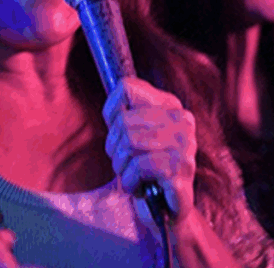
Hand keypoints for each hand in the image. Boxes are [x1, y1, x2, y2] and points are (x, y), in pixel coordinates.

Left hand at [103, 77, 197, 231]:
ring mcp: (185, 145)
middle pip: (124, 121)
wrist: (163, 209)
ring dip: (120, 165)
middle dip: (113, 146)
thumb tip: (114, 98)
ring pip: (130, 143)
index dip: (111, 111)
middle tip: (123, 161)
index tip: (116, 131)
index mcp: (169, 105)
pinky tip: (138, 187)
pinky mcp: (181, 171)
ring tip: (131, 174)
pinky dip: (129, 181)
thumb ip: (123, 112)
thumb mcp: (130, 133)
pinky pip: (139, 166)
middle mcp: (182, 121)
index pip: (127, 87)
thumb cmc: (143, 167)